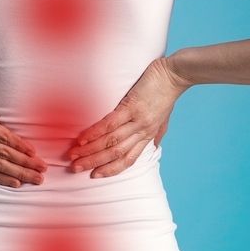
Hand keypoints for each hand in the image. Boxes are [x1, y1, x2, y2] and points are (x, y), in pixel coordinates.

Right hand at [66, 57, 192, 177]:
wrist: (175, 75)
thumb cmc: (167, 94)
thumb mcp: (165, 118)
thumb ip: (158, 133)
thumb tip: (156, 145)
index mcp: (147, 135)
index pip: (127, 159)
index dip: (110, 169)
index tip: (94, 175)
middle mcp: (141, 131)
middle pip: (115, 153)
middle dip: (93, 162)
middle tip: (75, 168)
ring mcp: (136, 120)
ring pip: (110, 141)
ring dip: (90, 150)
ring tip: (74, 155)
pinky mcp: (131, 106)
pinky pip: (110, 123)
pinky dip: (95, 132)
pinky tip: (83, 138)